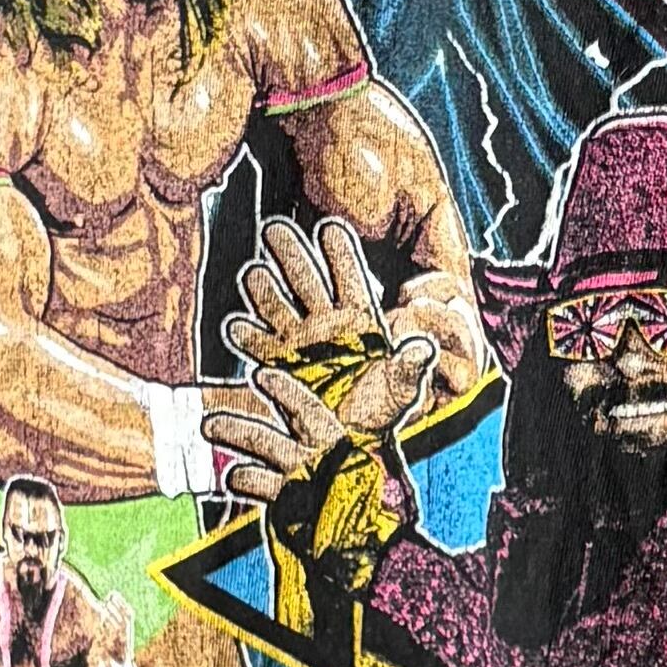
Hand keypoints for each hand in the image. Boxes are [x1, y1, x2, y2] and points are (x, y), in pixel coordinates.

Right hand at [229, 214, 443, 442]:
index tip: (328, 229)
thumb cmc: (382, 407)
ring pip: (273, 299)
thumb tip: (426, 347)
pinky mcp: (275, 361)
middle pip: (304, 274)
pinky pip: (254, 340)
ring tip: (256, 274)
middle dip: (288, 250)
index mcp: (360, 316)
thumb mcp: (401, 387)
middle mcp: (325, 319)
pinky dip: (244, 332)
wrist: (351, 438)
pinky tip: (240, 327)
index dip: (339, 251)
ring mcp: (298, 337)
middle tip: (274, 229)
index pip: (349, 274)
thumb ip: (411, 366)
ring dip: (262, 285)